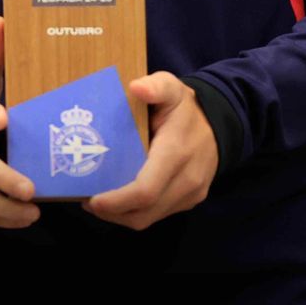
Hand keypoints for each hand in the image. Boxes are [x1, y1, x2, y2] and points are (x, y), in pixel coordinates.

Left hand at [82, 71, 216, 229]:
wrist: (220, 124)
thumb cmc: (185, 107)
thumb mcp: (171, 87)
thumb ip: (155, 86)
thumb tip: (136, 87)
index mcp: (176, 153)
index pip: (146, 190)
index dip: (117, 201)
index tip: (92, 200)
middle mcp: (186, 180)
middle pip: (144, 212)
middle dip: (111, 213)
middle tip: (85, 200)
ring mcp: (190, 194)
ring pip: (149, 218)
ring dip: (120, 216)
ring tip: (97, 202)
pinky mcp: (190, 201)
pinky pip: (158, 215)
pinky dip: (135, 212)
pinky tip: (118, 199)